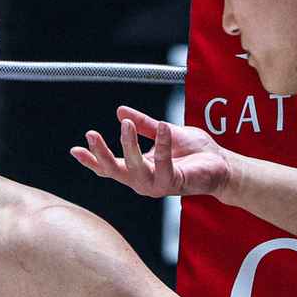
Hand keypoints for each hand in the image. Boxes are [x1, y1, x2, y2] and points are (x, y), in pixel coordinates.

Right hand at [70, 106, 231, 198]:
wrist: (222, 164)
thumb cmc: (195, 152)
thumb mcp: (164, 132)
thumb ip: (144, 124)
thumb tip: (120, 111)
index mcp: (139, 170)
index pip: (109, 168)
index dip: (91, 160)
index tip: (74, 149)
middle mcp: (144, 181)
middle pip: (114, 171)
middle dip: (100, 154)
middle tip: (91, 133)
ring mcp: (157, 185)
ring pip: (134, 169)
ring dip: (129, 146)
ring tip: (125, 125)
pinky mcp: (174, 184)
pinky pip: (163, 164)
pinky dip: (162, 145)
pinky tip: (164, 128)